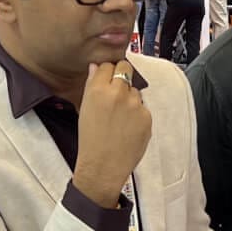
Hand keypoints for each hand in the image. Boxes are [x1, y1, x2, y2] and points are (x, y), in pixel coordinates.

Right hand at [73, 62, 151, 207]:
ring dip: (130, 97)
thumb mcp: (84, 109)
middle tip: (116, 93)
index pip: (108, 64)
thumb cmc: (91, 140)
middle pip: (125, 69)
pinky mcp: (147, 116)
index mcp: (98, 89)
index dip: (108, 71)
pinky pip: (143, 107)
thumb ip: (92, 85)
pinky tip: (127, 127)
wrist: (103, 166)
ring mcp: (135, 104)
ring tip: (120, 117)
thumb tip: (96, 67)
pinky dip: (137, 114)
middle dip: (122, 76)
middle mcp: (118, 93)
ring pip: (135, 89)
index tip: (107, 78)